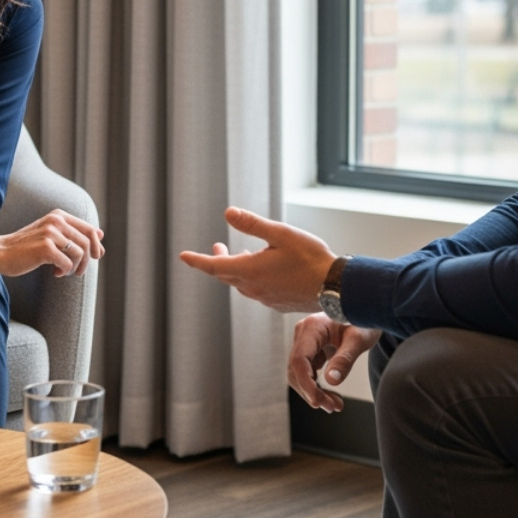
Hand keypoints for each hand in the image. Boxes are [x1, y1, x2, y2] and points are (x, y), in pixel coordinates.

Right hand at [0, 209, 104, 276]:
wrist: (0, 252)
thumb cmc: (26, 247)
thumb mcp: (51, 235)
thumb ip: (74, 233)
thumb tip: (101, 234)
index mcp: (59, 215)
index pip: (90, 229)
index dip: (96, 245)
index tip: (94, 257)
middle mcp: (56, 221)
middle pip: (87, 242)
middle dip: (86, 261)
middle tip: (77, 272)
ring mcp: (50, 233)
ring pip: (80, 254)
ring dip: (75, 268)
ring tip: (63, 271)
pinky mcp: (45, 247)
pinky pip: (67, 263)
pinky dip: (64, 271)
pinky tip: (55, 273)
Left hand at [178, 207, 337, 312]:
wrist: (335, 288)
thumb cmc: (310, 258)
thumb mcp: (281, 234)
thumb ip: (252, 224)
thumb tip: (228, 213)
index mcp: (249, 271)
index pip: (213, 267)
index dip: (196, 260)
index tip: (183, 256)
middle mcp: (253, 288)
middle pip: (225, 275)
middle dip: (217, 261)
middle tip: (217, 247)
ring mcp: (265, 299)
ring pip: (241, 284)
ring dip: (236, 269)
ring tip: (243, 254)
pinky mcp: (277, 304)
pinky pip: (256, 291)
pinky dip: (252, 278)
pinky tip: (265, 270)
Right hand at [289, 314, 380, 413]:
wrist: (366, 308)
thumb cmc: (363, 318)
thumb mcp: (359, 339)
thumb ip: (345, 358)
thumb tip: (332, 380)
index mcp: (312, 327)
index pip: (299, 360)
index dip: (305, 384)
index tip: (317, 401)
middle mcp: (303, 334)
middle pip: (296, 370)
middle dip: (312, 392)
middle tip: (332, 407)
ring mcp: (305, 342)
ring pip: (299, 374)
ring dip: (314, 392)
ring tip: (334, 405)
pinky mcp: (311, 349)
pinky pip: (307, 372)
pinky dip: (317, 386)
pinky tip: (331, 396)